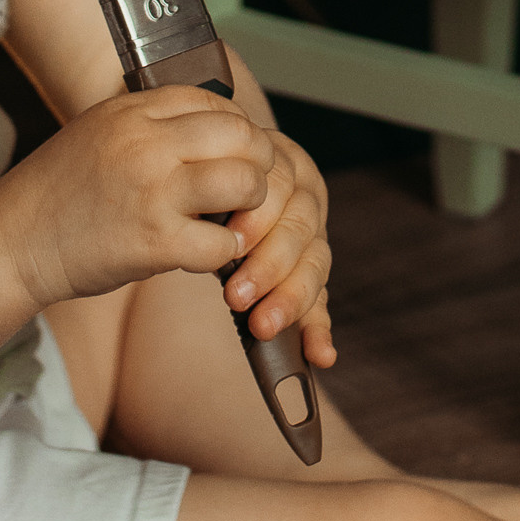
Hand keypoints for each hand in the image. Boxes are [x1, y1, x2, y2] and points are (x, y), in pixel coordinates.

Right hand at [0, 85, 278, 316]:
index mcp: (132, 110)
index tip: (234, 156)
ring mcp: (151, 191)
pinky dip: (223, 254)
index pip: (216, 102)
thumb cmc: (60, 192)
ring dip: (249, 208)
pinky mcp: (153, 240)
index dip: (237, 131)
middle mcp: (145, 142)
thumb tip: (217, 129)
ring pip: (244, 184)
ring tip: (230, 222)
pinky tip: (205, 254)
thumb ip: (152, 125)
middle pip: (242, 136)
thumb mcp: (101, 133)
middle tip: (246, 191)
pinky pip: (221, 244)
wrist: (12, 241)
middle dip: (257, 165)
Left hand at [219, 120, 336, 369]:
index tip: (233, 247)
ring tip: (261, 326)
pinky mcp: (311, 273)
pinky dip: (319, 329)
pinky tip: (320, 354)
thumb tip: (199, 208)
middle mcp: (304, 199)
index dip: (260, 222)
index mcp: (282, 166)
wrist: (210, 187)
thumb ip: (212, 192)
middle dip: (269, 266)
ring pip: (314, 265)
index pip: (282, 192)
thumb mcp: (209, 180)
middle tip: (235, 295)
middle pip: (300, 230)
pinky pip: (320, 301)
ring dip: (290, 299)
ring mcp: (312, 236)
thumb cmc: (205, 187)